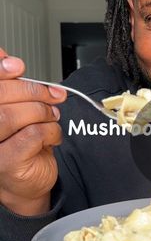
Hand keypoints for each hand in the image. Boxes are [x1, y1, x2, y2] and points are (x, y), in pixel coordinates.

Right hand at [0, 48, 66, 215]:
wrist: (26, 183)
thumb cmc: (21, 144)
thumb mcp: (18, 109)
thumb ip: (12, 86)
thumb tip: (6, 57)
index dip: (0, 70)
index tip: (18, 66)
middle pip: (1, 96)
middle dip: (33, 91)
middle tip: (54, 95)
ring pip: (14, 115)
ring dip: (42, 112)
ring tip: (52, 117)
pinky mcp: (5, 161)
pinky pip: (32, 134)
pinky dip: (50, 131)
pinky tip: (52, 136)